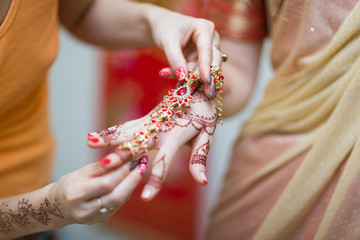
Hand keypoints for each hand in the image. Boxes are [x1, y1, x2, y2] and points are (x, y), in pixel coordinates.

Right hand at [50, 152, 146, 224]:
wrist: (57, 206)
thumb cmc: (70, 184)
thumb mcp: (82, 171)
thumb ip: (102, 165)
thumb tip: (122, 154)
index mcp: (75, 194)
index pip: (105, 183)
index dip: (122, 171)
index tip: (133, 158)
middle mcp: (83, 209)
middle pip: (116, 196)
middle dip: (132, 179)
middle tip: (142, 164)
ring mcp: (92, 218)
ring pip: (119, 201)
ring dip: (131, 184)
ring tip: (138, 170)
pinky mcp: (100, 220)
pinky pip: (118, 205)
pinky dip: (125, 191)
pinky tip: (129, 181)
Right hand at [88, 88, 216, 200]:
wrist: (201, 85)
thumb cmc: (205, 113)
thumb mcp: (207, 136)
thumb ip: (199, 159)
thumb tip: (202, 182)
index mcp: (176, 135)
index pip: (164, 162)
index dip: (155, 181)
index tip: (146, 198)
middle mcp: (160, 127)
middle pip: (137, 143)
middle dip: (120, 155)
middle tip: (104, 165)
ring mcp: (152, 120)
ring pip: (127, 131)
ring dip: (109, 137)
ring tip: (90, 142)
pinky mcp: (148, 117)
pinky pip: (127, 126)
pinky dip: (112, 131)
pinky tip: (96, 137)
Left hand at [147, 7, 221, 96]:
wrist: (162, 26)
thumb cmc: (165, 28)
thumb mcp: (167, 42)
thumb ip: (175, 59)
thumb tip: (183, 77)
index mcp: (204, 28)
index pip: (207, 49)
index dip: (206, 66)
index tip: (206, 80)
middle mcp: (211, 39)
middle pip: (213, 61)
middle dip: (209, 77)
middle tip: (208, 93)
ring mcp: (208, 51)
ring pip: (206, 70)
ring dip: (196, 81)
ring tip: (186, 91)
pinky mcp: (202, 61)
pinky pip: (197, 73)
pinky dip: (188, 80)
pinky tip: (180, 87)